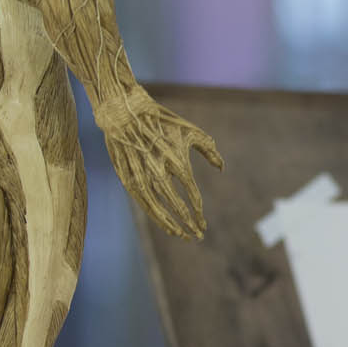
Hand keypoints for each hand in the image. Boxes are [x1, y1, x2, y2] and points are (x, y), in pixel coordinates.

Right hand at [98, 93, 222, 239]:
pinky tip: (162, 222)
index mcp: (176, 160)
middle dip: (188, 222)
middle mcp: (159, 170)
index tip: (204, 223)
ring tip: (180, 235)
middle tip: (198, 235)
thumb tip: (221, 168)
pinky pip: (142, 202)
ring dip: (169, 223)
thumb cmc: (162, 120)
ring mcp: (141, 174)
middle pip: (175, 204)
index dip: (198, 211)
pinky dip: (152, 214)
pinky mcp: (126, 176)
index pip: (191, 193)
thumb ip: (209, 150)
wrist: (126, 110)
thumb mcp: (190, 131)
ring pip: (156, 207)